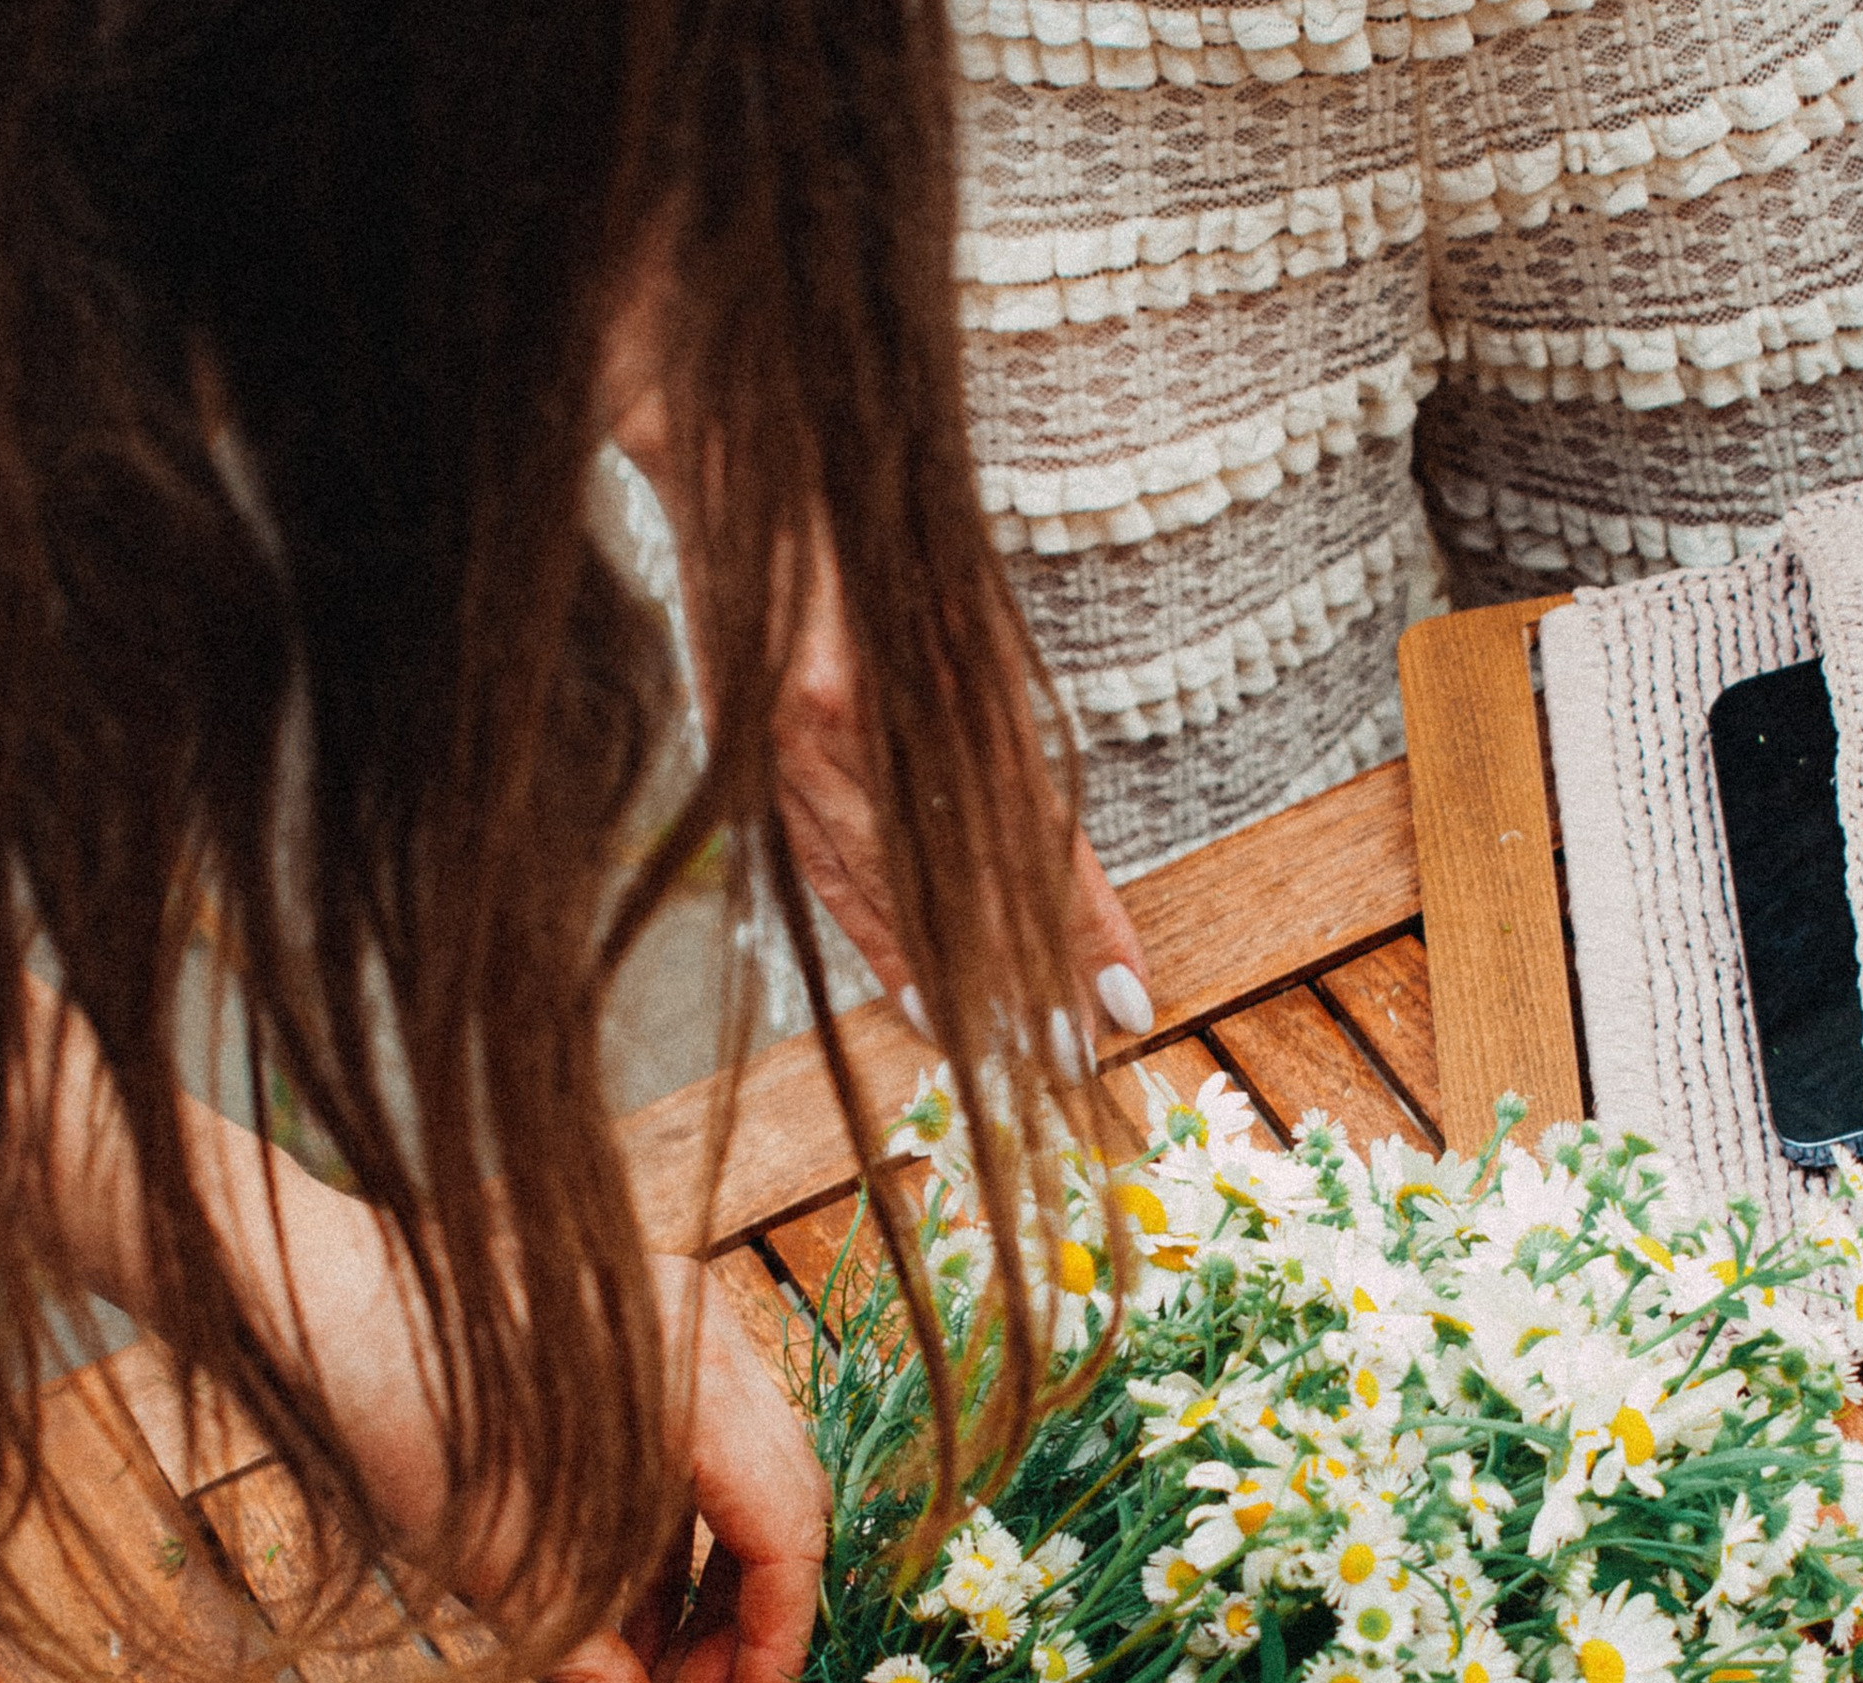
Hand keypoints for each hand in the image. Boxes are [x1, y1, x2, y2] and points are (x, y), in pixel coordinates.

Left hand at [259, 1200, 825, 1682]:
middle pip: (778, 1506)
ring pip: (736, 1487)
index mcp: (698, 1382)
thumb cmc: (396, 1414)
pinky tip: (621, 1616)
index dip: (777, 1644)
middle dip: (740, 1624)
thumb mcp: (498, 1567)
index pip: (788, 1530)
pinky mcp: (640, 1347)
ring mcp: (681, 1332)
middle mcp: (711, 1342)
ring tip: (647, 1679)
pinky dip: (665, 1540)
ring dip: (702, 1589)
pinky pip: (689, 1458)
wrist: (309, 1308)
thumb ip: (588, 1670)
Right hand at [774, 538, 1157, 1051]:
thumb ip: (1010, 725)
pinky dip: (877, 944)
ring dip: (956, 987)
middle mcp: (848, 723)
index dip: (1082, 927)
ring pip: (888, 898)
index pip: (1028, 833)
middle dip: (1025, 983)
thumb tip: (1063, 863)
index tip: (1130, 998)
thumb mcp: (970, 599)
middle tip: (1079, 1058)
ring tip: (1012, 1056)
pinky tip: (916, 1004)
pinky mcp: (748, 759)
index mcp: (924, 673)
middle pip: (958, 887)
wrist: (731, 444)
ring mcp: (785, 746)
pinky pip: (823, 876)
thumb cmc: (876, 508)